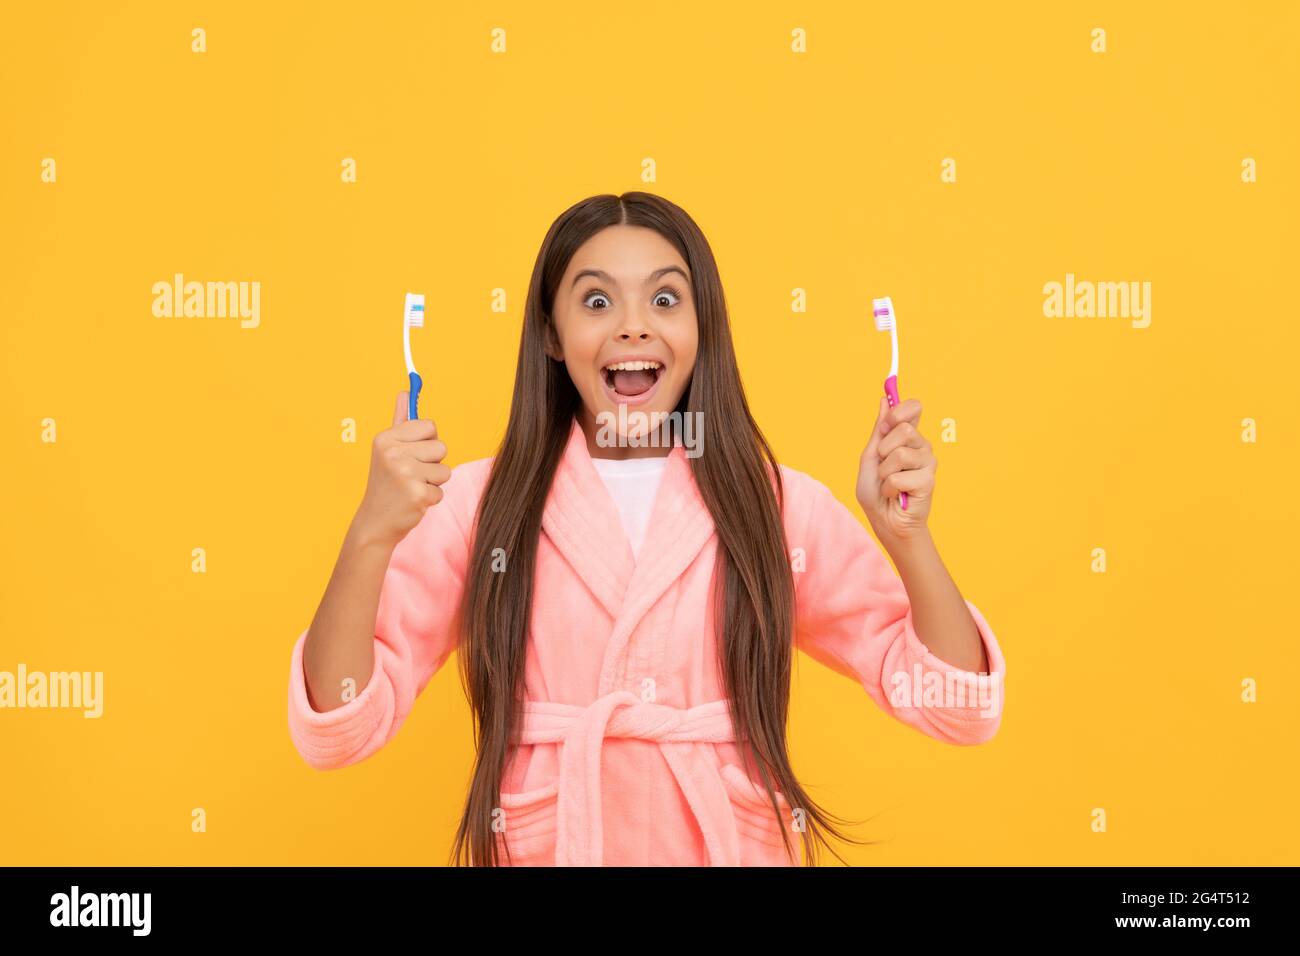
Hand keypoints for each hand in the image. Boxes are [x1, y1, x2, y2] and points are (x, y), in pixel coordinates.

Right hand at [350, 391, 450, 550]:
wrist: (374, 522)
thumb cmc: (386, 483)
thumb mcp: (387, 449)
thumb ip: (400, 420)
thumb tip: (404, 391)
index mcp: (387, 438)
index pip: (430, 425)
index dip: (426, 441)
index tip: (411, 453)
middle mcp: (393, 453)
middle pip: (441, 447)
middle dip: (432, 463)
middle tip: (411, 474)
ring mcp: (405, 474)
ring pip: (445, 470)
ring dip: (433, 482)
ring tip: (411, 487)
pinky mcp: (417, 494)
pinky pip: (441, 491)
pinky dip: (431, 499)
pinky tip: (412, 501)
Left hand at [856, 394, 934, 543]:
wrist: (884, 520)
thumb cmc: (876, 491)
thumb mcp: (870, 457)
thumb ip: (878, 430)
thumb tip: (884, 399)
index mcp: (907, 436)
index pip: (914, 407)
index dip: (900, 410)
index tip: (887, 423)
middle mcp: (921, 445)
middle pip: (905, 429)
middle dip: (884, 449)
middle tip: (884, 465)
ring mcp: (928, 462)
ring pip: (900, 454)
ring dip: (885, 472)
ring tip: (889, 482)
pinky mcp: (929, 480)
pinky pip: (899, 476)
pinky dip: (889, 488)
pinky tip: (897, 494)